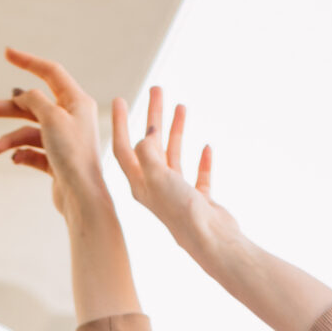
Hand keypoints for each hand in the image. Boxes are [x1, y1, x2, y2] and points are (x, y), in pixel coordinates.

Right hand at [0, 46, 110, 220]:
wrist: (81, 198)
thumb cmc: (72, 155)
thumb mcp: (51, 117)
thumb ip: (34, 99)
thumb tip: (22, 95)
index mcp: (76, 102)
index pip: (50, 72)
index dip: (28, 61)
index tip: (6, 53)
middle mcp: (71, 118)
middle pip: (29, 106)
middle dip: (0, 109)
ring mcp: (62, 141)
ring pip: (27, 132)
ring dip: (8, 139)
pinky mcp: (55, 162)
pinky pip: (31, 152)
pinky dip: (20, 154)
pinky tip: (14, 159)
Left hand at [110, 87, 240, 257]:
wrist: (212, 240)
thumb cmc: (181, 212)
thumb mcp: (158, 177)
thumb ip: (148, 153)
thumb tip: (145, 135)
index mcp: (140, 186)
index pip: (124, 149)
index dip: (119, 124)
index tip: (119, 100)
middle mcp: (156, 190)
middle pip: (150, 147)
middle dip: (153, 118)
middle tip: (157, 90)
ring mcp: (178, 196)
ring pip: (174, 156)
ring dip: (176, 131)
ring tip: (182, 107)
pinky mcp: (199, 201)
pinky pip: (198, 175)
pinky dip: (201, 161)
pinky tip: (206, 146)